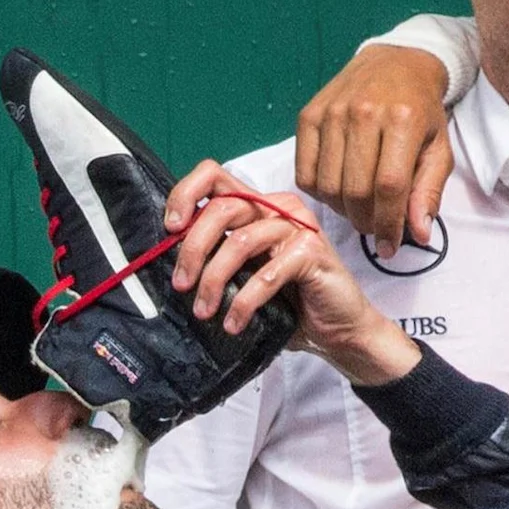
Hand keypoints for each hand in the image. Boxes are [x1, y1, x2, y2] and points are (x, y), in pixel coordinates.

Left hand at [162, 161, 415, 384]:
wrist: (339, 331)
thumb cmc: (291, 303)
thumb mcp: (246, 275)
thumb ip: (219, 257)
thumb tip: (172, 261)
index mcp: (258, 206)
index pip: (213, 178)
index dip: (185, 195)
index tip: (169, 229)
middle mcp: (278, 208)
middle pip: (221, 208)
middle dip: (193, 248)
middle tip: (181, 284)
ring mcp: (298, 227)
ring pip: (240, 241)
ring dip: (214, 281)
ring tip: (205, 311)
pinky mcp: (313, 253)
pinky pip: (267, 274)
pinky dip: (245, 302)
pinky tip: (235, 323)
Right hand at [295, 44, 454, 252]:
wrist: (395, 64)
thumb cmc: (422, 112)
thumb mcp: (439, 150)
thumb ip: (429, 192)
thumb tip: (418, 234)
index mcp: (402, 120)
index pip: (389, 188)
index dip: (388, 225)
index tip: (390, 247)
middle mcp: (363, 112)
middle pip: (355, 191)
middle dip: (366, 222)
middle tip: (376, 228)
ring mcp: (331, 112)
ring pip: (328, 186)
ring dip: (343, 211)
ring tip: (360, 209)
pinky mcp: (309, 115)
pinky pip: (305, 172)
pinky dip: (320, 193)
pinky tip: (339, 189)